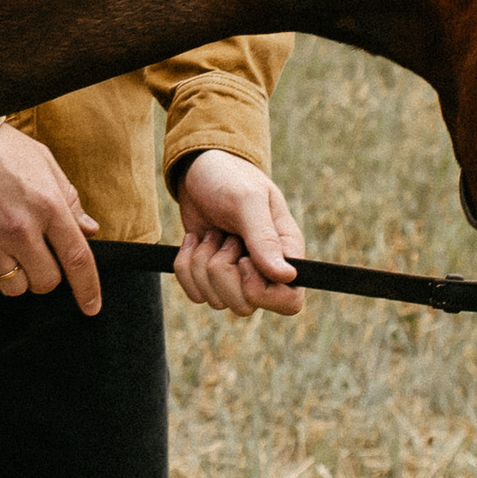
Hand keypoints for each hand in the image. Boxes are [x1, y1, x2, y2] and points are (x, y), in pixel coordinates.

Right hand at [0, 124, 101, 313]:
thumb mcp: (43, 162)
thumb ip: (69, 200)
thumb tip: (89, 230)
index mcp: (48, 206)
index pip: (77, 259)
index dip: (88, 288)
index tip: (92, 307)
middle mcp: (20, 230)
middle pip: (46, 282)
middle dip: (47, 275)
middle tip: (36, 255)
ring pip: (15, 288)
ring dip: (17, 277)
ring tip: (8, 251)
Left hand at [171, 150, 304, 316]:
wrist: (198, 171)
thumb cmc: (230, 178)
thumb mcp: (247, 200)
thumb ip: (264, 238)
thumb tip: (286, 277)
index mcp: (286, 252)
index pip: (290, 301)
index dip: (262, 292)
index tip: (244, 261)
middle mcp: (265, 270)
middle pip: (245, 306)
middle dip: (222, 272)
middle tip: (225, 238)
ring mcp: (237, 276)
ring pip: (216, 301)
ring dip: (202, 264)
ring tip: (212, 234)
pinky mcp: (210, 276)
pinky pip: (195, 293)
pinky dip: (186, 267)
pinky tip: (196, 241)